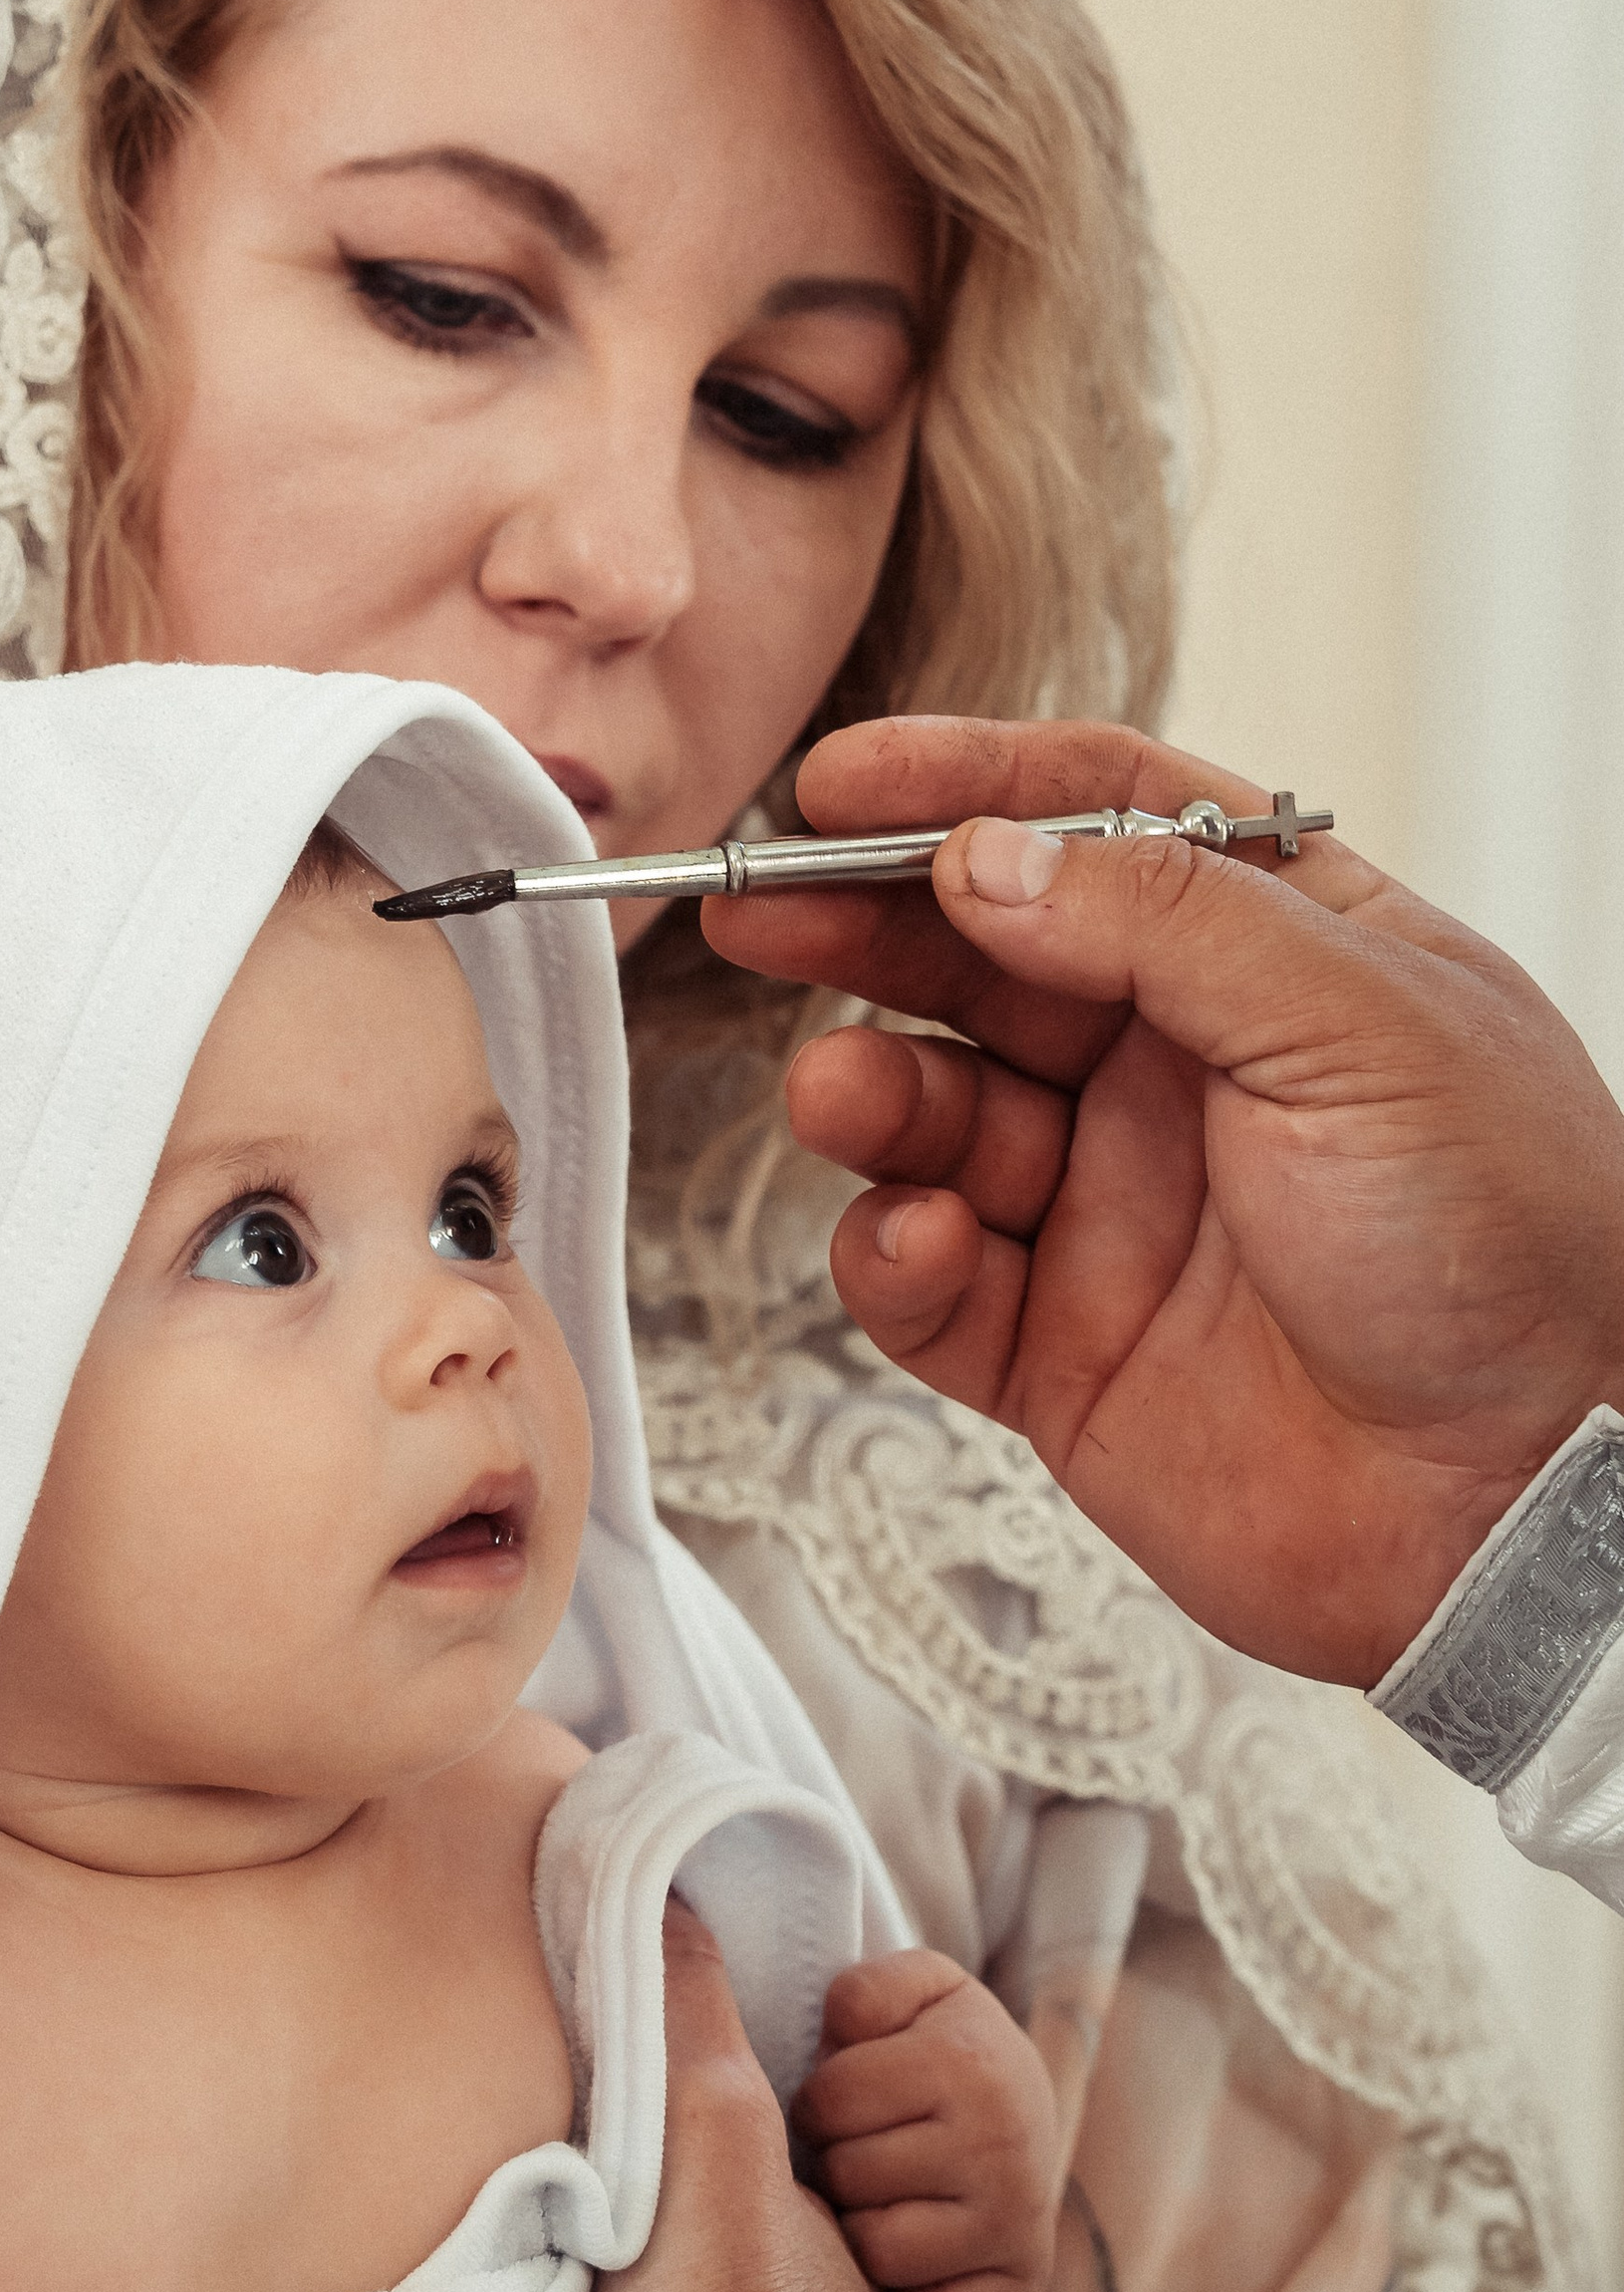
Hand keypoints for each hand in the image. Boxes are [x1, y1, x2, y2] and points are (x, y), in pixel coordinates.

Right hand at [702, 716, 1623, 1684]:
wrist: (1528, 1505)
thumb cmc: (1514, 1249)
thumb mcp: (1363, 1027)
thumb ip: (1165, 922)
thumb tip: (987, 853)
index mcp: (1279, 959)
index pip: (1098, 827)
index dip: (962, 791)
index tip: (837, 785)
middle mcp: (1183, 1074)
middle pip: (982, 960)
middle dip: (863, 929)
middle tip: (763, 915)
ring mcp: (1114, 1212)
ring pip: (933, 1117)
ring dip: (871, 1095)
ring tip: (846, 1097)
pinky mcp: (1061, 1352)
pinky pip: (927, 1285)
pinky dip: (896, 1259)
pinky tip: (925, 1247)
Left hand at [792, 1950, 1058, 2291]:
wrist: (1017, 2114)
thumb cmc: (930, 2047)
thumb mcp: (902, 1992)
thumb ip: (859, 1992)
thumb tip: (825, 2016)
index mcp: (968, 2060)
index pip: (826, 2102)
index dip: (817, 2103)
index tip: (842, 2101)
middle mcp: (1006, 2141)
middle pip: (850, 2178)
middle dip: (839, 2164)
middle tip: (870, 2150)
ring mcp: (1021, 2219)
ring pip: (880, 2251)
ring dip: (865, 2230)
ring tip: (890, 2197)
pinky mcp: (1025, 2285)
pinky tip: (919, 2255)